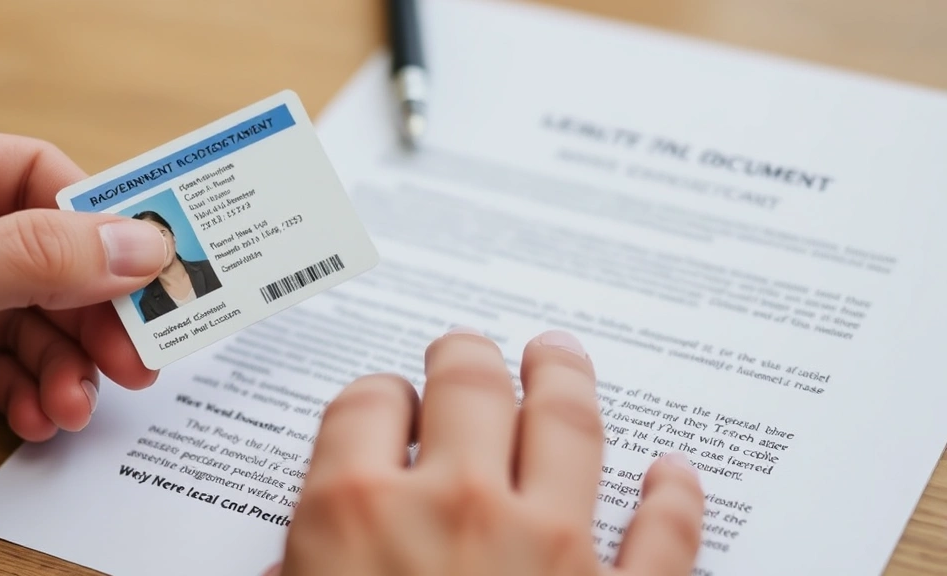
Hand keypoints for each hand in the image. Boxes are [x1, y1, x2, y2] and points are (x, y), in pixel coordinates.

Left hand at [0, 128, 167, 440]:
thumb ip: (28, 260)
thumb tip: (141, 245)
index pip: (33, 172)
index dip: (98, 219)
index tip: (151, 270)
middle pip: (45, 259)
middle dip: (90, 319)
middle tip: (135, 361)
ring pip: (27, 321)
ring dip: (63, 370)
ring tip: (72, 408)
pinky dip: (21, 395)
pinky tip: (34, 418)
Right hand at [267, 328, 704, 575]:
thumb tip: (295, 569)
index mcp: (355, 512)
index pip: (366, 402)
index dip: (377, 395)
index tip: (385, 404)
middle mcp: (454, 506)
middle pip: (468, 384)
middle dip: (463, 356)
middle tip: (466, 349)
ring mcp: (549, 549)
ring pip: (568, 422)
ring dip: (564, 377)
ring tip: (558, 354)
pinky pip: (662, 535)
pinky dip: (674, 498)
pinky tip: (672, 474)